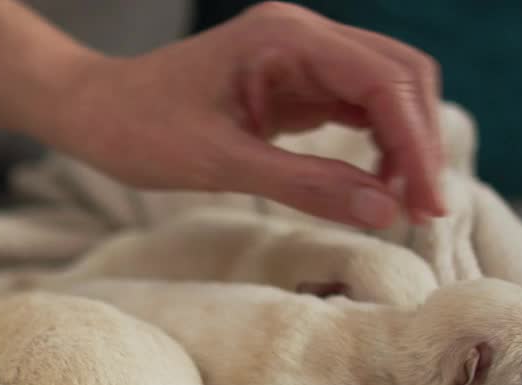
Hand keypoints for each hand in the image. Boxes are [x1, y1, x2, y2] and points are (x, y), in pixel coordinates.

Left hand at [45, 2, 445, 227]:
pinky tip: (374, 187)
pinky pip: (355, 106)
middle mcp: (302, 35)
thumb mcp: (220, 165)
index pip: (383, 80)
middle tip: (424, 210)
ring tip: (402, 205)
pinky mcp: (294, 81)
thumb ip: (305, 186)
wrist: (93, 112)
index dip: (417, 143)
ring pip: (384, 90)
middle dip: (420, 142)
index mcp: (285, 37)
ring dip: (403, 144)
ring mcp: (300, 56)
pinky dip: (375, 145)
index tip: (428, 203)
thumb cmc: (139, 130)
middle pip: (399, 76)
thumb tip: (383, 212)